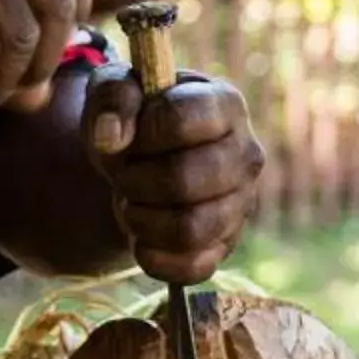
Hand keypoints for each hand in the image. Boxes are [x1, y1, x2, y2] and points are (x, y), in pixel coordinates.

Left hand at [82, 67, 265, 284]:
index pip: (179, 119)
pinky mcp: (226, 246)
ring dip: (141, 220)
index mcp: (226, 105)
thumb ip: (112, 96)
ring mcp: (241, 205)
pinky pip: (192, 268)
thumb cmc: (136, 120)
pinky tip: (140, 236)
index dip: (140, 131)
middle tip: (124, 174)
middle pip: (184, 180)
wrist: (143, 161)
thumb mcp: (115, 90)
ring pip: (188, 229)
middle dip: (135, 180)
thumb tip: (111, 137)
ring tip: (131, 203)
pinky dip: (152, 256)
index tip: (130, 134)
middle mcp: (247, 155)